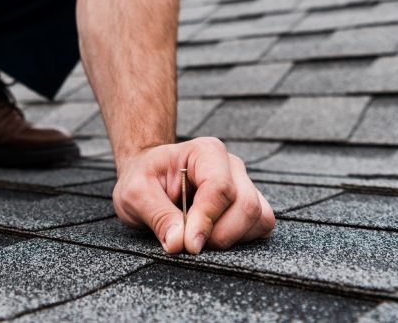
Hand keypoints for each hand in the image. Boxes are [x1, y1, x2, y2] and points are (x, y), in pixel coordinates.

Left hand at [112, 137, 274, 253]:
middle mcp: (231, 166)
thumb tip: (178, 242)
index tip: (189, 244)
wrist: (150, 177)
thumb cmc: (144, 179)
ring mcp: (244, 184)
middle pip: (246, 205)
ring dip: (232, 238)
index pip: (219, 187)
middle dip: (220, 234)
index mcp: (205, 152)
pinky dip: (242, 239)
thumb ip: (157, 216)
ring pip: (259, 217)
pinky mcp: (249, 205)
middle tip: (190, 244)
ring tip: (200, 237)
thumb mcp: (136, 194)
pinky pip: (261, 226)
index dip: (206, 220)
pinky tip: (214, 237)